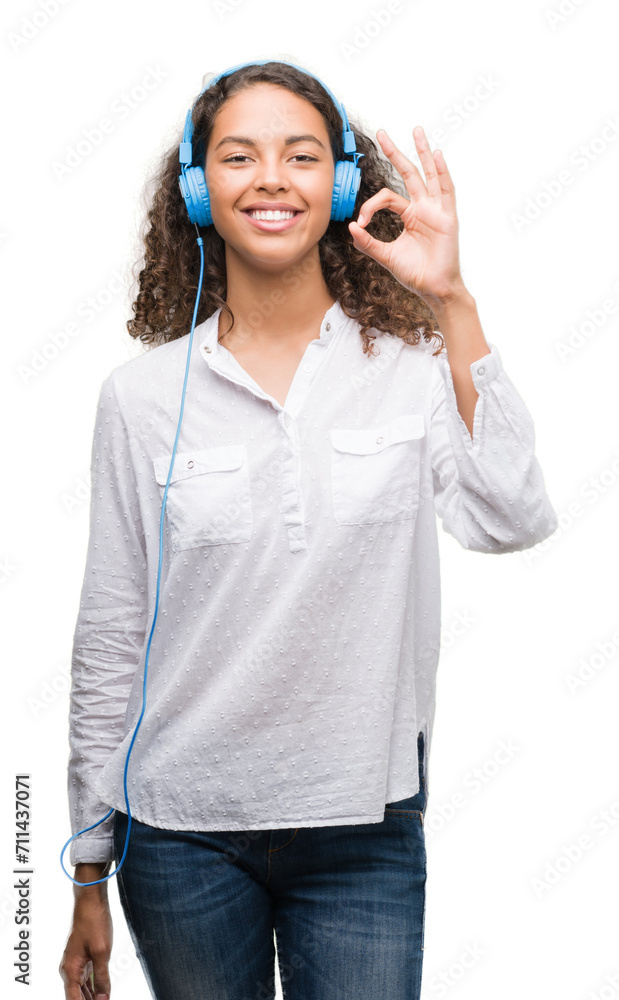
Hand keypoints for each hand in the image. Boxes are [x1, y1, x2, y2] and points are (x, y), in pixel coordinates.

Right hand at [59, 866, 112, 999]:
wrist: (90, 900)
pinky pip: (86, 979)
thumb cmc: (94, 922)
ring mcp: (75, 963)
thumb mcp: (102, 952)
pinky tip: (101, 994)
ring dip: (91, 997)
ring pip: (82, 989)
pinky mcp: (83, 957)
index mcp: (70, 970)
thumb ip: (102, 978)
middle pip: (77, 996)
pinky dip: (93, 988)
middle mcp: (69, 969)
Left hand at [349, 126, 464, 305]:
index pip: (387, 197)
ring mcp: (436, 211)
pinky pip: (446, 190)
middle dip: (396, 152)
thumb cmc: (415, 273)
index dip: (371, 206)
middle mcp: (423, 208)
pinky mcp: (448, 218)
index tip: (362, 223)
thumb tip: (351, 226)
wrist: (433, 289)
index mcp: (410, 215)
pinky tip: (437, 154)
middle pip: (409, 173)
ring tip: (417, 131)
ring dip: (423, 153)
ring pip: (428, 175)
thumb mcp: (386, 256)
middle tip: (383, 133)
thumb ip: (368, 243)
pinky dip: (442, 172)